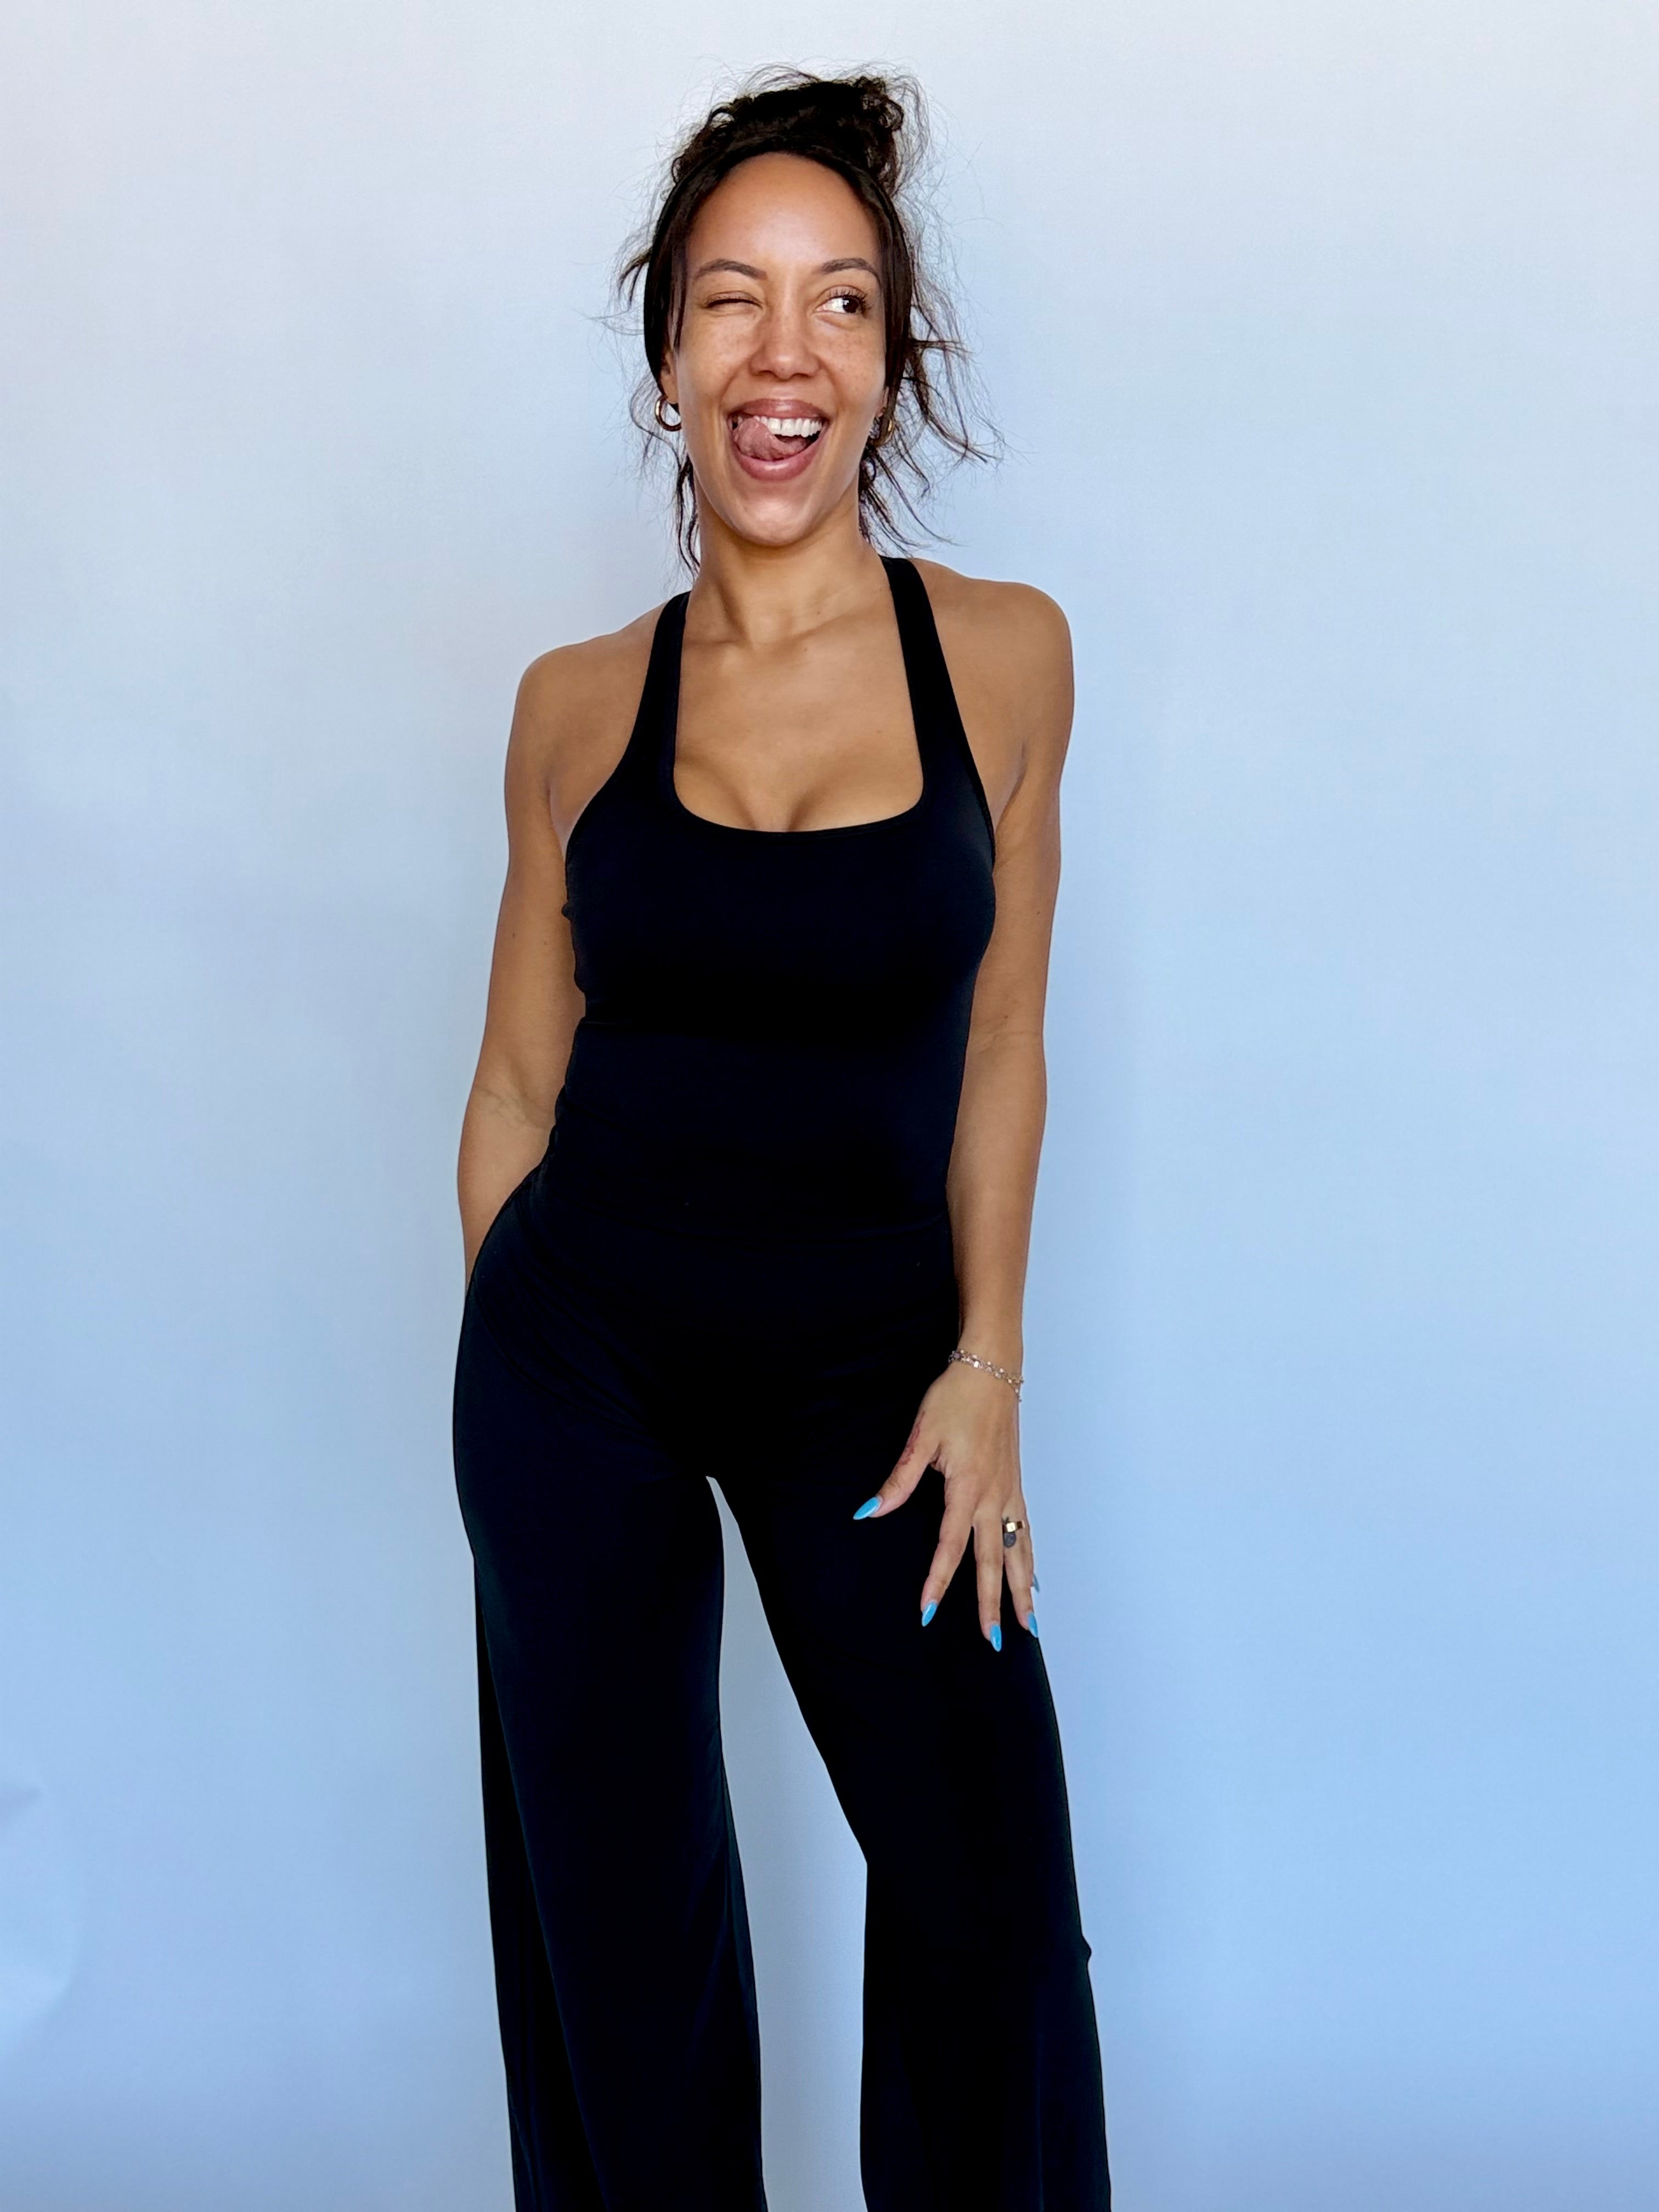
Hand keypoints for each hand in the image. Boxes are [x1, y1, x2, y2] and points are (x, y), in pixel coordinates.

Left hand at [854, 1360, 1035, 1646]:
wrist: (991, 1370)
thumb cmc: (955, 1399)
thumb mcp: (922, 1436)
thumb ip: (899, 1480)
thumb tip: (871, 1511)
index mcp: (967, 1488)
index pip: (950, 1546)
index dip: (938, 1581)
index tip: (928, 1612)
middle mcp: (994, 1497)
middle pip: (994, 1561)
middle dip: (993, 1604)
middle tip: (993, 1641)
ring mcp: (1010, 1492)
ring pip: (1020, 1552)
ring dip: (1022, 1590)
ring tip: (1028, 1625)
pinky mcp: (1016, 1484)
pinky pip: (1027, 1531)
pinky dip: (1031, 1559)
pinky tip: (1032, 1578)